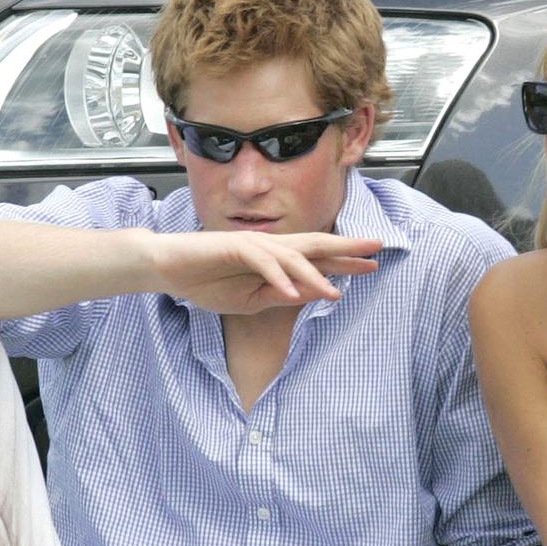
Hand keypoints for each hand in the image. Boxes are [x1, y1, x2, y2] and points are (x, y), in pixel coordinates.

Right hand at [149, 230, 380, 313]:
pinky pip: (262, 264)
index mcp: (277, 259)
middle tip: (376, 250)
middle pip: (315, 245)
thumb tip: (315, 294)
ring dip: (314, 275)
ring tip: (334, 293)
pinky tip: (291, 292)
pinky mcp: (235, 247)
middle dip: (346, 248)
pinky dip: (277, 278)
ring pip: (292, 257)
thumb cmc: (209, 283)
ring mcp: (254, 244)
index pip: (318, 258)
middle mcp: (271, 246)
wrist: (170, 270)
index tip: (372, 266)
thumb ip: (282, 296)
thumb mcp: (253, 301)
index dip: (346, 261)